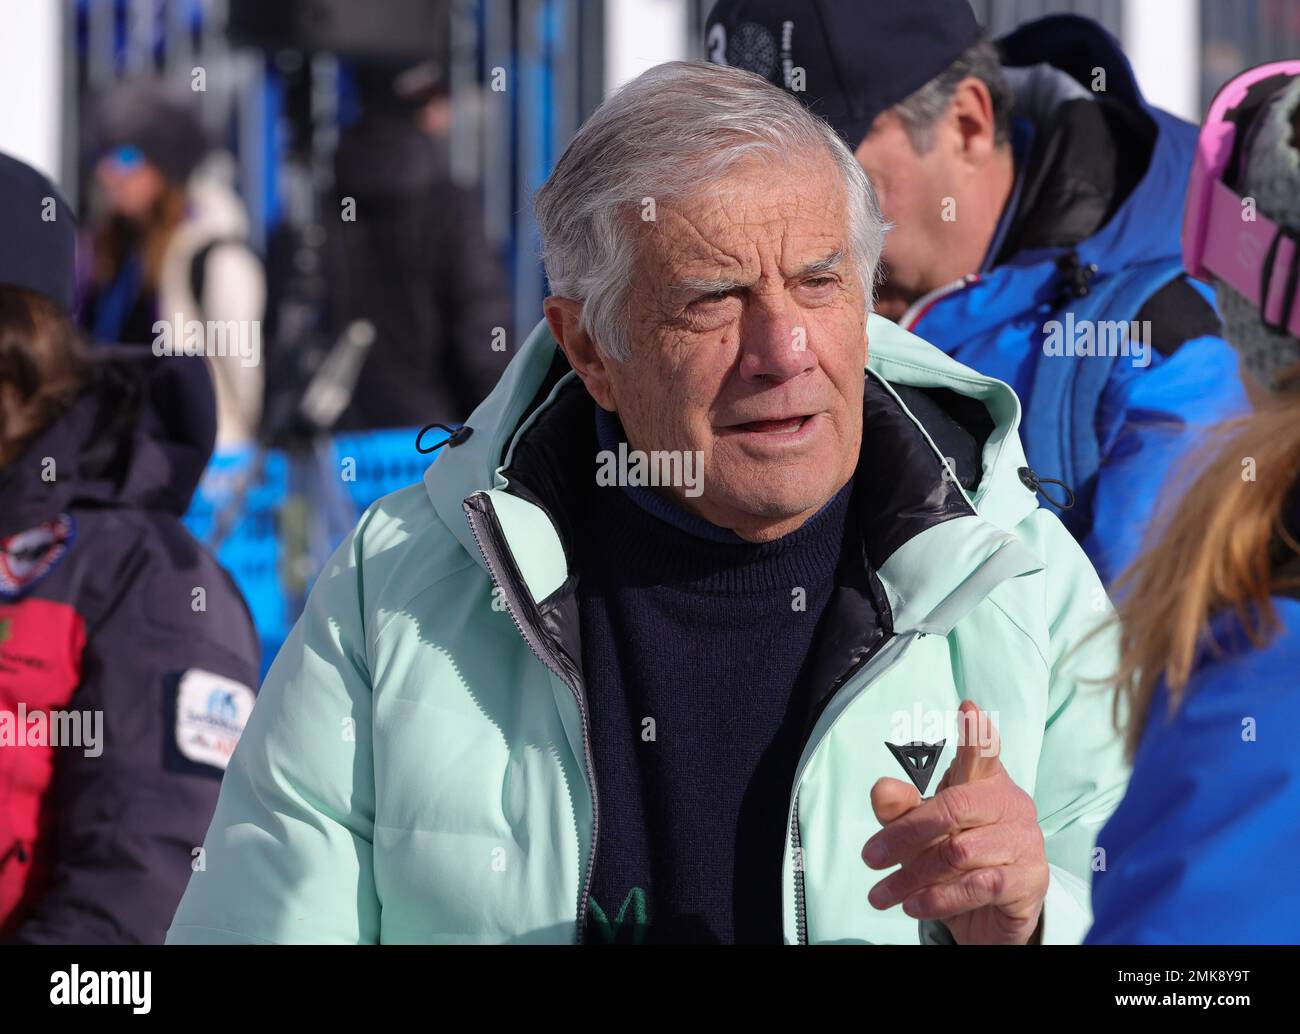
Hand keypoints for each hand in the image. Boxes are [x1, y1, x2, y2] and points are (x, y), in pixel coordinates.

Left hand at [862, 700, 1047, 943]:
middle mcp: (1010, 804)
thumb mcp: (920, 832)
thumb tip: (881, 788)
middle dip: (904, 835)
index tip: (968, 709)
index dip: (976, 734)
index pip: (982, 753)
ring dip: (913, 876)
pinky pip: (979, 885)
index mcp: (984, 781)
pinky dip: (939, 898)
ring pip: (960, 852)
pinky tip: (914, 905)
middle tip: (869, 857)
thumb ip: (900, 809)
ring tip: (882, 894)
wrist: (991, 914)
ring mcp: (1025, 840)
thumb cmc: (955, 856)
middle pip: (952, 808)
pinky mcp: (1031, 879)